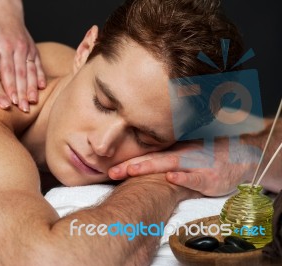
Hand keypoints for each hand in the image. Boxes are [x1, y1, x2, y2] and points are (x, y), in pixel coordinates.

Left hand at [0, 1, 45, 112]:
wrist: (7, 10)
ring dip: (32, 88)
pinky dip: (41, 77)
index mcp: (6, 45)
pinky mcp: (34, 50)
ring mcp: (29, 49)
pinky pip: (39, 65)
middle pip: (21, 74)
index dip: (10, 87)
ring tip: (32, 102)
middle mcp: (20, 48)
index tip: (11, 101)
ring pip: (32, 72)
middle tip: (23, 108)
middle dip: (22, 93)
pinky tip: (42, 88)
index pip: (8, 70)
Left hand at [108, 138, 258, 195]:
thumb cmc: (209, 155)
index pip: (148, 155)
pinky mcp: (210, 177)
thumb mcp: (186, 152)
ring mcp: (196, 165)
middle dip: (131, 165)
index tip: (108, 166)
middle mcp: (182, 155)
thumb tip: (139, 165)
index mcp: (174, 151)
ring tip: (132, 170)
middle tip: (112, 171)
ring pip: (170, 164)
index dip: (128, 160)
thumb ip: (166, 157)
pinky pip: (196, 178)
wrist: (242, 155)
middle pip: (153, 159)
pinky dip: (184, 178)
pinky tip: (172, 178)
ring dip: (150, 167)